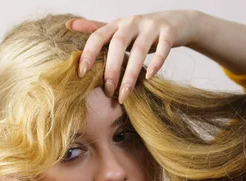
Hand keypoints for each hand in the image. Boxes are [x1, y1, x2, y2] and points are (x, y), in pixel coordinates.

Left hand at [67, 10, 200, 102]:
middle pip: (117, 45)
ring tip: (125, 94)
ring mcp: (151, 26)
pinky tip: (150, 77)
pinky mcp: (169, 32)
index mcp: (117, 24)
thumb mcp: (120, 28)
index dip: (89, 53)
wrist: (176, 21)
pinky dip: (156, 63)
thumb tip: (69, 25)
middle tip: (108, 91)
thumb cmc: (143, 30)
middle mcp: (132, 22)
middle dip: (111, 69)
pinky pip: (162, 49)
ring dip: (131, 74)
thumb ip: (97, 29)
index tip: (81, 74)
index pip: (98, 36)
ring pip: (138, 50)